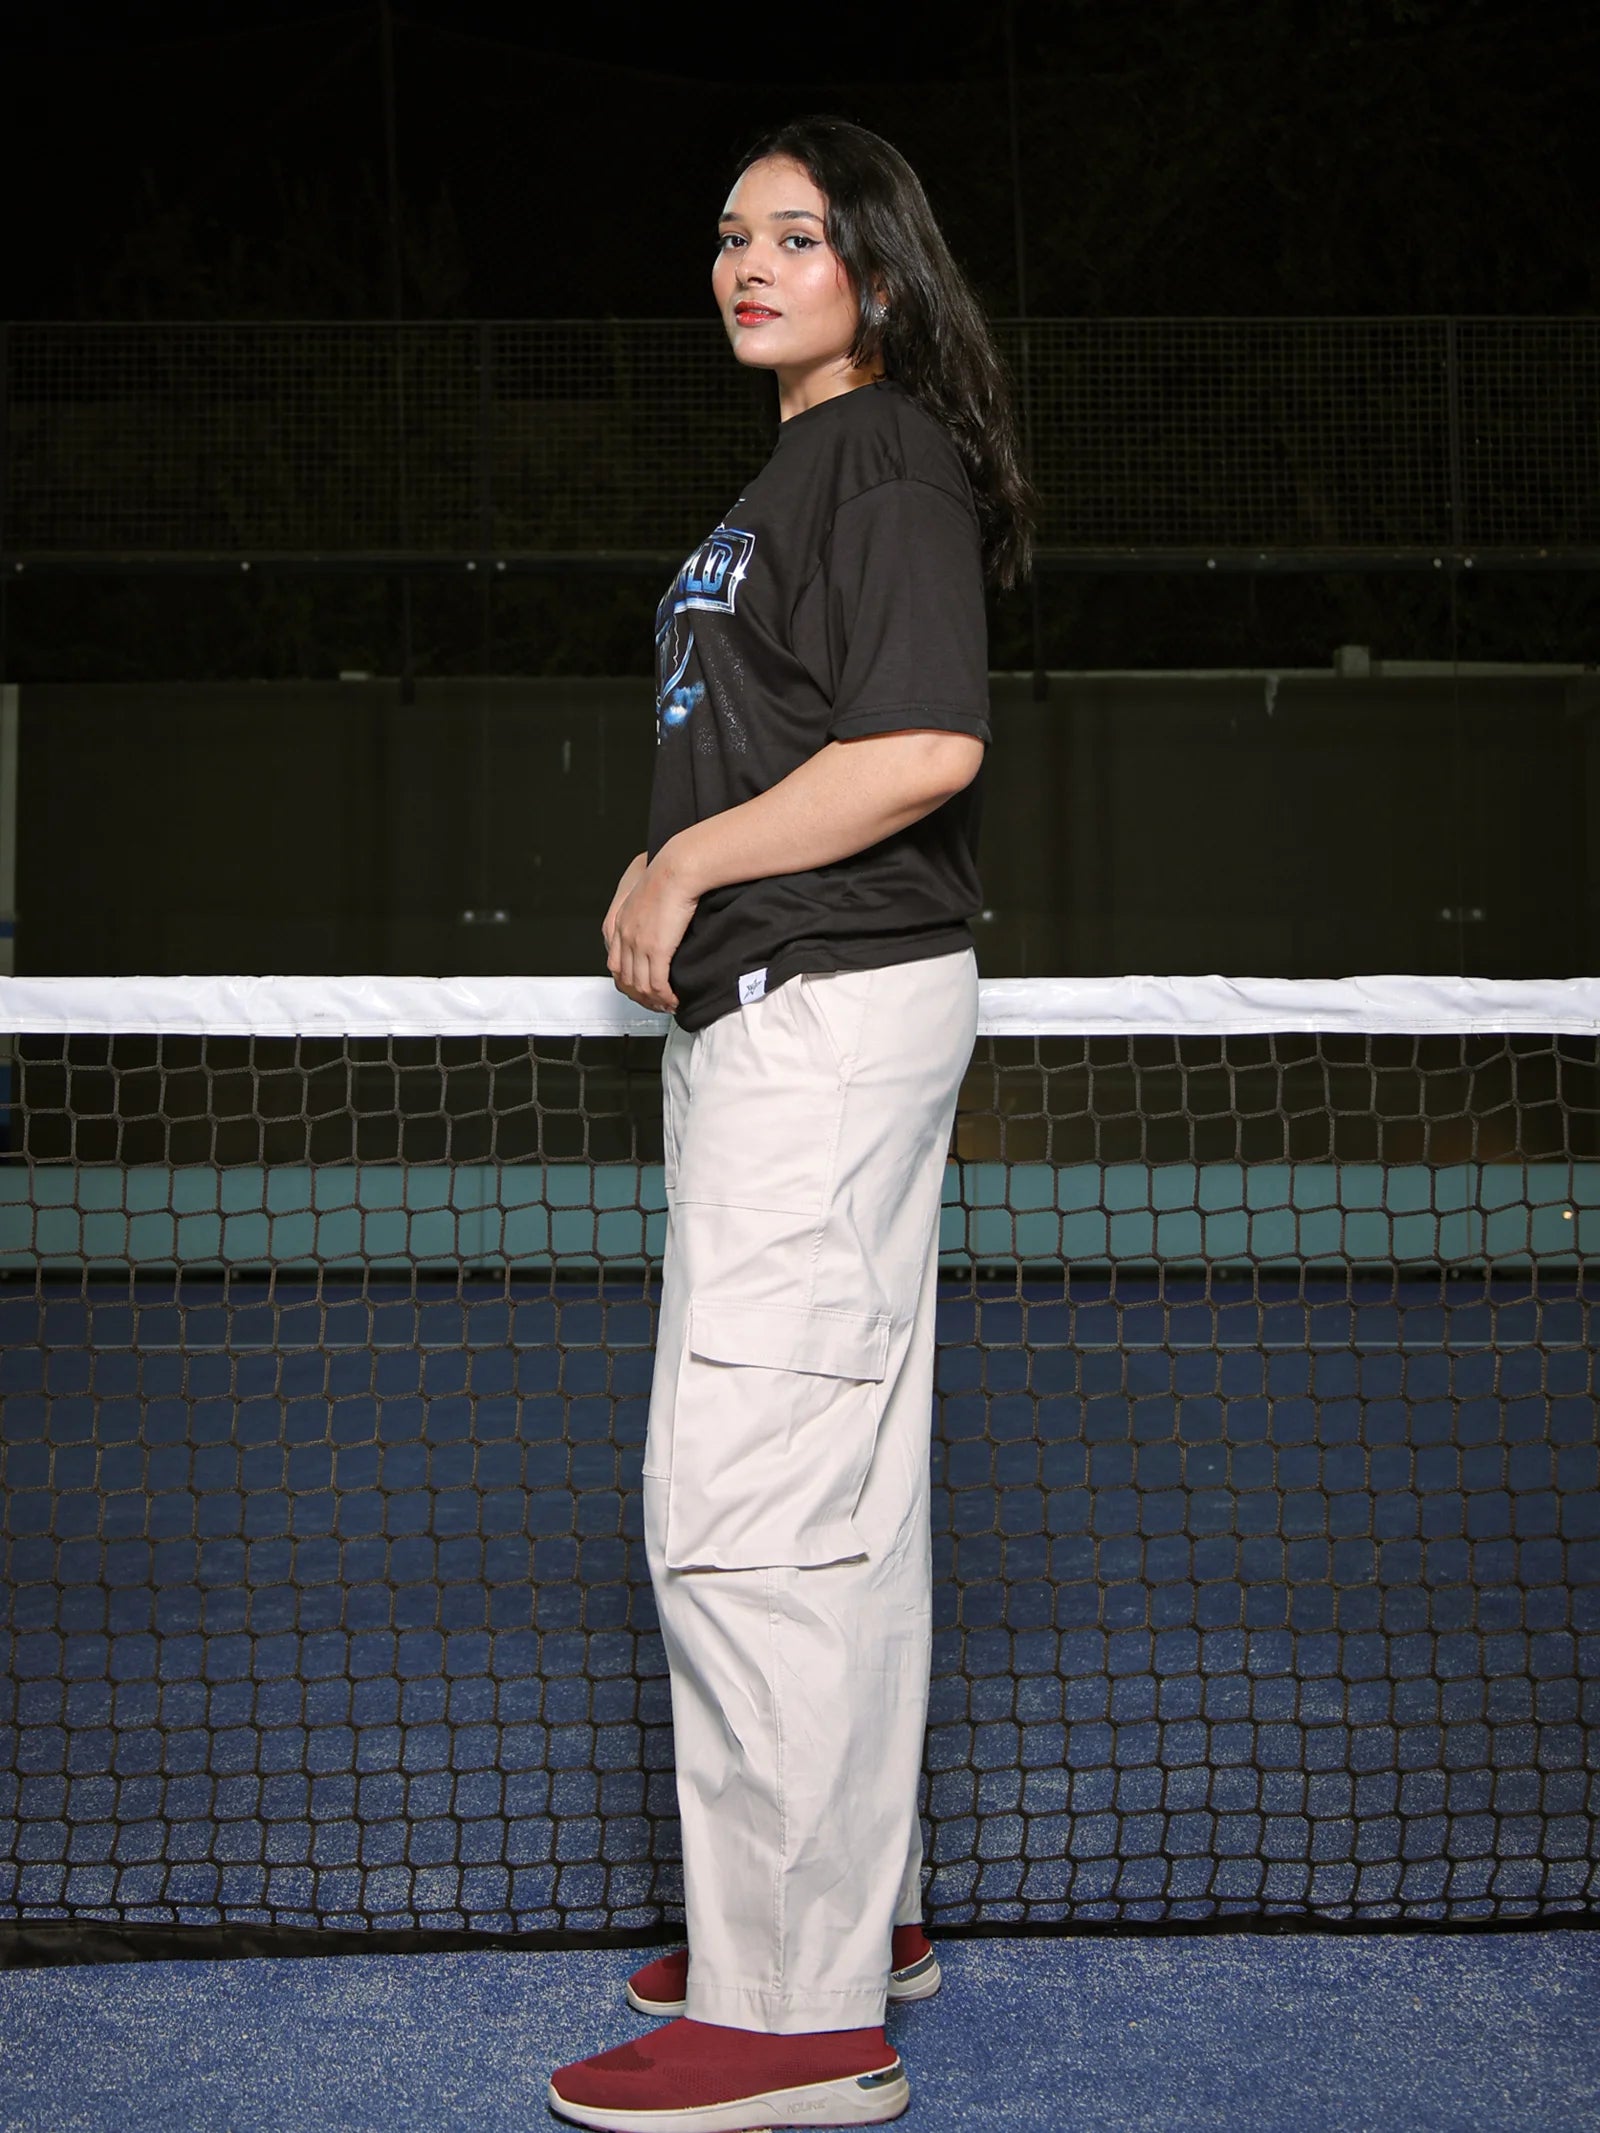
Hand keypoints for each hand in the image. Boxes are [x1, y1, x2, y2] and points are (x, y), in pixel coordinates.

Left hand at [605, 846, 697, 1011]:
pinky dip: (664, 996)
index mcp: (620, 923)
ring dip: (653, 1000)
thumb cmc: (669, 876)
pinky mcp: (656, 948)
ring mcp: (638, 944)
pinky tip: (672, 999)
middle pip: (625, 979)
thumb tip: (657, 926)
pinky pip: (656, 983)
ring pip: (640, 985)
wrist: (677, 869)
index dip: (627, 981)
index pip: (615, 963)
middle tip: (654, 1003)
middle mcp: (624, 936)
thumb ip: (646, 913)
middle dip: (640, 997)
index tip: (640, 989)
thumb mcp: (648, 895)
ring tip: (666, 1004)